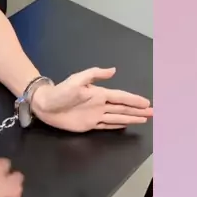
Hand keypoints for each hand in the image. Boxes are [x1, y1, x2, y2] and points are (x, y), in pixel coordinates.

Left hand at [31, 68, 152, 132]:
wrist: (44, 104)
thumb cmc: (60, 91)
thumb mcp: (77, 79)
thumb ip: (95, 74)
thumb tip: (114, 70)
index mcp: (99, 94)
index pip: (121, 98)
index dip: (134, 100)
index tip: (147, 103)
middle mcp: (100, 105)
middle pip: (124, 108)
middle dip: (138, 110)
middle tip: (152, 112)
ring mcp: (95, 115)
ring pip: (118, 117)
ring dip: (131, 118)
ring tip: (144, 119)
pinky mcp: (89, 125)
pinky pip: (107, 125)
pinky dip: (117, 125)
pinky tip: (125, 124)